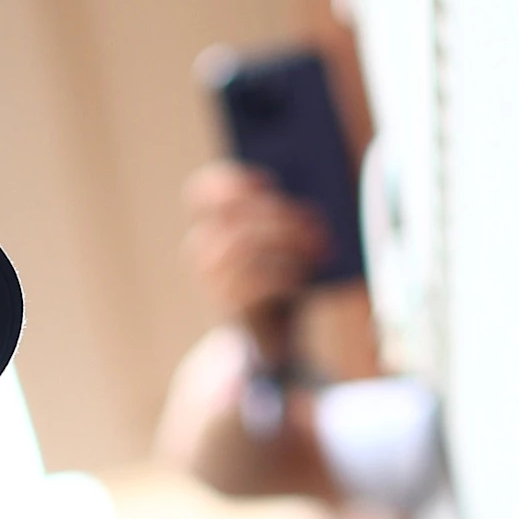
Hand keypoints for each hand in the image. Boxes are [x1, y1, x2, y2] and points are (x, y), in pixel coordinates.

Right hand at [182, 161, 325, 340]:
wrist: (271, 336)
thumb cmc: (279, 278)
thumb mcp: (279, 244)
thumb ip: (282, 217)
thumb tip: (310, 197)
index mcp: (210, 228)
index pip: (201, 193)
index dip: (231, 181)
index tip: (269, 183)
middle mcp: (201, 251)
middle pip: (233, 216)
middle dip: (278, 214)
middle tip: (315, 220)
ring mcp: (211, 281)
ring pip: (242, 245)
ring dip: (287, 242)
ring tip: (318, 248)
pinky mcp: (229, 308)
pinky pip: (254, 283)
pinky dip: (284, 276)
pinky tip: (302, 278)